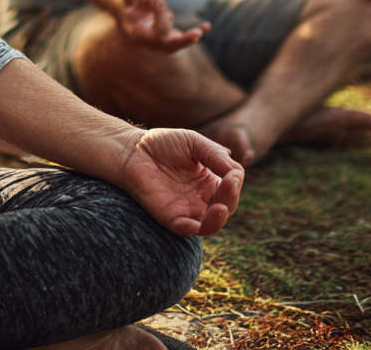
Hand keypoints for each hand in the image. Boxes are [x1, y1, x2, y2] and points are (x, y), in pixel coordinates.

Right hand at [112, 0, 208, 52]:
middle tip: (197, 34)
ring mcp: (156, 38)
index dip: (159, 16)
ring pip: (175, 44)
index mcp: (135, 32)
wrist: (121, 0)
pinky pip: (181, 37)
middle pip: (167, 46)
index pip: (153, 31)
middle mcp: (147, 39)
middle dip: (183, 41)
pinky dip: (194, 32)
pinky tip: (206, 26)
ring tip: (204, 26)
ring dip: (190, 37)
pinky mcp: (165, 33)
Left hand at [120, 128, 244, 237]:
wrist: (133, 149)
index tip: (233, 174)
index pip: (231, 189)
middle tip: (230, 185)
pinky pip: (185, 230)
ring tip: (220, 208)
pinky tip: (195, 223)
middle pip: (225, 208)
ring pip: (210, 225)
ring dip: (218, 220)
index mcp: (211, 182)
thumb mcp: (194, 142)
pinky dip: (192, 229)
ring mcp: (186, 209)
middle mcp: (202, 199)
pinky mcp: (169, 216)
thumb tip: (237, 173)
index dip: (235, 183)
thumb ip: (216, 155)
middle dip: (231, 199)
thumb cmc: (164, 143)